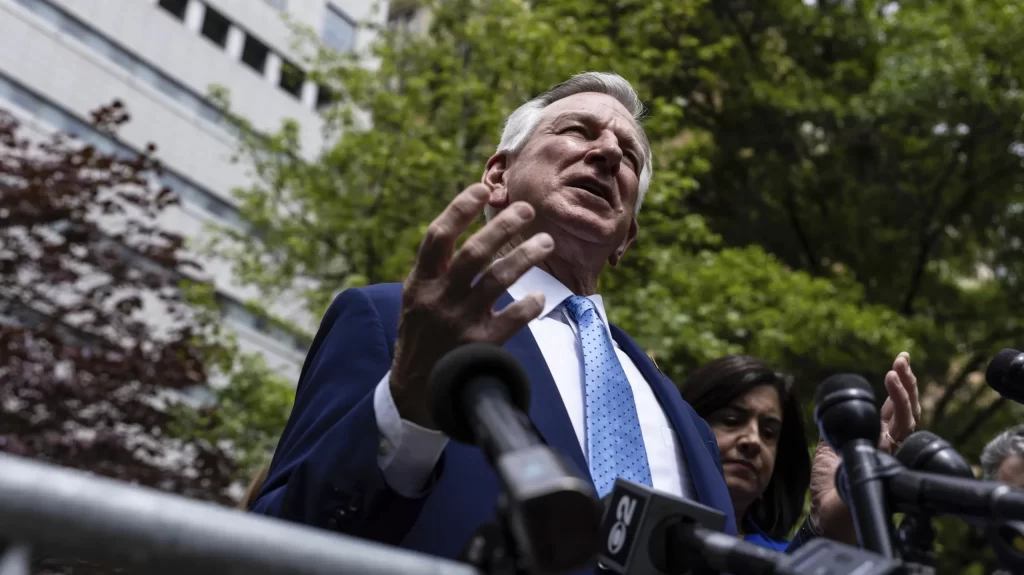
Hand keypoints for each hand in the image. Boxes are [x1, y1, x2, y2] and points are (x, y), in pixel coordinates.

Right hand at [390, 184, 554, 428]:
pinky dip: (528, 305)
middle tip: (527, 209)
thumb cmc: (422, 335)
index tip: (483, 190)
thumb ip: (437, 269)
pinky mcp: (479, 346)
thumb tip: (464, 225)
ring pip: (497, 279)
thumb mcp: (417, 299)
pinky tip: (540, 297)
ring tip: (545, 241)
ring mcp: (458, 322)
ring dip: (525, 256)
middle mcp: (438, 298)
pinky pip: (511, 319)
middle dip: (503, 226)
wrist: (416, 391)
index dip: (459, 209)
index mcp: (420, 282)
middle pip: (474, 252)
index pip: (438, 236)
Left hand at [808, 352, 919, 542]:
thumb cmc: (829, 486)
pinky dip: (900, 411)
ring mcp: (894, 452)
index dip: (897, 386)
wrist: (829, 512)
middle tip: (903, 359)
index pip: (893, 408)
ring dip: (903, 392)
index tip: (898, 362)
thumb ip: (834, 427)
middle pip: (907, 408)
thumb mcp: (828, 447)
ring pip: (909, 417)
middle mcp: (889, 443)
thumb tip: (829, 407)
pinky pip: (903, 433)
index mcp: (876, 437)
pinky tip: (893, 396)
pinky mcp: (893, 460)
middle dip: (907, 382)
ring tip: (894, 371)